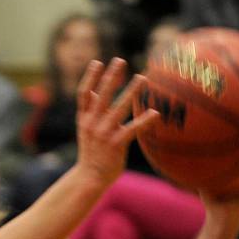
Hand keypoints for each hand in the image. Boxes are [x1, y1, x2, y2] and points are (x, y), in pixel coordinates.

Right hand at [74, 59, 158, 188]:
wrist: (89, 178)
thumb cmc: (91, 154)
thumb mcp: (85, 130)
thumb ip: (89, 111)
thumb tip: (93, 91)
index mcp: (84, 119)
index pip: (83, 94)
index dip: (90, 77)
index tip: (98, 62)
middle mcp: (92, 123)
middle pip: (102, 95)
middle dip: (111, 77)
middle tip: (121, 61)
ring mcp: (104, 133)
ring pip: (119, 107)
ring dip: (131, 91)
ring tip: (142, 77)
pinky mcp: (116, 144)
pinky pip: (132, 129)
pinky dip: (144, 121)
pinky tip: (155, 114)